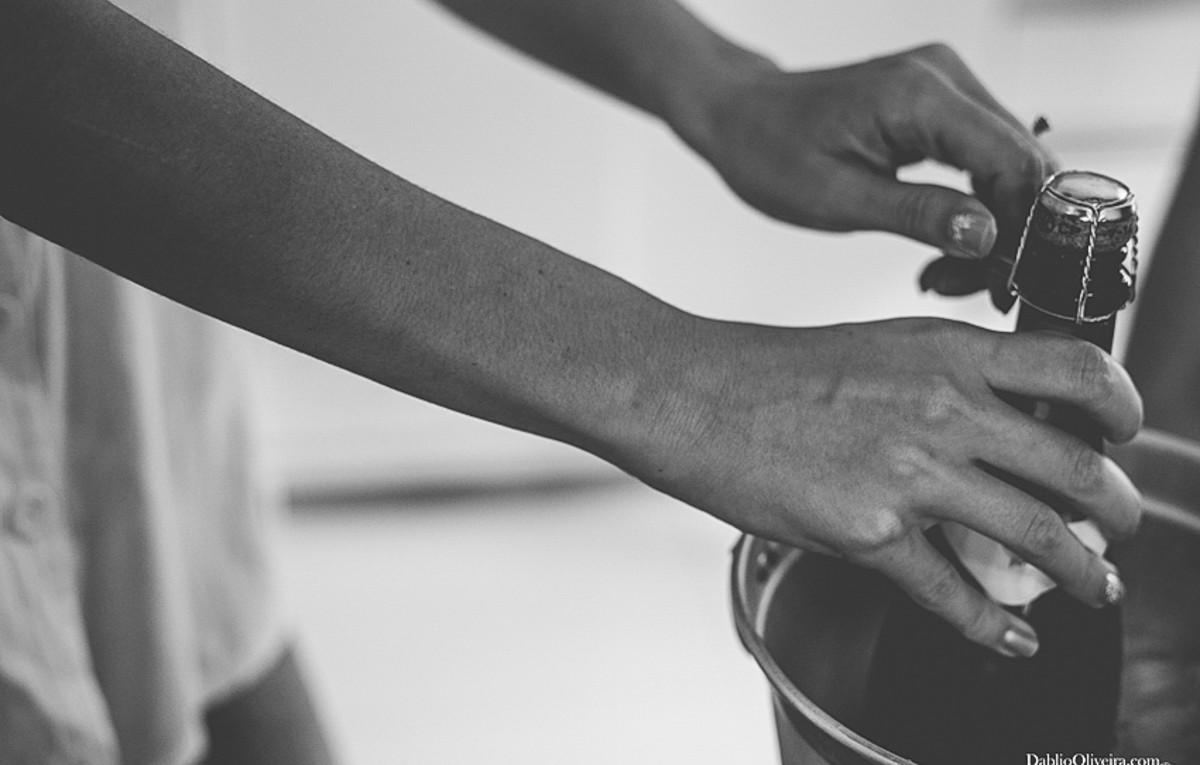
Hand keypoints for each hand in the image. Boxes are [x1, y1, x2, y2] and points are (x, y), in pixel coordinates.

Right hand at [636, 318, 1140, 654]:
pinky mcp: (868, 534)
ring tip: (1096, 586)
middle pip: (1075, 466)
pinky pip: (954, 593)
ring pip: (1037, 535)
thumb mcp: (879, 345)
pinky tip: (1012, 638)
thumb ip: (947, 375)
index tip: (1125, 434)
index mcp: (947, 353)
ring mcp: (909, 474)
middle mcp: (943, 410)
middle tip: (1120, 526)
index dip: (1124, 405)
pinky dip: (995, 626)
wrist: (694, 396)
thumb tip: (1000, 415)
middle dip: (1117, 508)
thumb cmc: (772, 370)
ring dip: (1083, 571)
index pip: (1078, 369)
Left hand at [679, 43, 1053, 271]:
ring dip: (991, 227)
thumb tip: (989, 237)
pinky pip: (984, 158)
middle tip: (965, 289)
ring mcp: (947, 85)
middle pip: (1022, 163)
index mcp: (919, 96)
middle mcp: (945, 77)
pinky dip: (975, 206)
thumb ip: (919, 214)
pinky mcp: (942, 103)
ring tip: (943, 275)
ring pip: (1009, 166)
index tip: (1004, 283)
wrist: (741, 117)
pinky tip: (945, 246)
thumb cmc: (771, 152)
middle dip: (1008, 236)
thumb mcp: (838, 199)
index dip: (1024, 227)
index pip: (1014, 160)